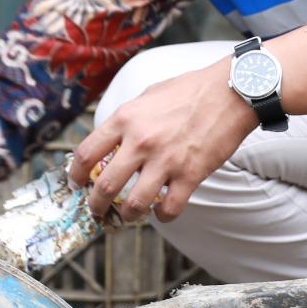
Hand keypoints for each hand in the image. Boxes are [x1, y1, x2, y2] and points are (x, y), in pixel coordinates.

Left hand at [67, 63, 255, 221]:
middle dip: (96, 205)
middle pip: (105, 186)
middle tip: (96, 210)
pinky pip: (170, 208)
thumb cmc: (189, 90)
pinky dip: (163, 216)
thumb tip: (111, 138)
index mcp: (125, 119)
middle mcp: (140, 141)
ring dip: (127, 216)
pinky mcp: (190, 174)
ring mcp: (165, 160)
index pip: (86, 154)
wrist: (230, 92)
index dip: (76, 175)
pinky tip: (162, 212)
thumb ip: (127, 118)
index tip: (77, 184)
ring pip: (134, 204)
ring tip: (127, 217)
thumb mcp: (147, 95)